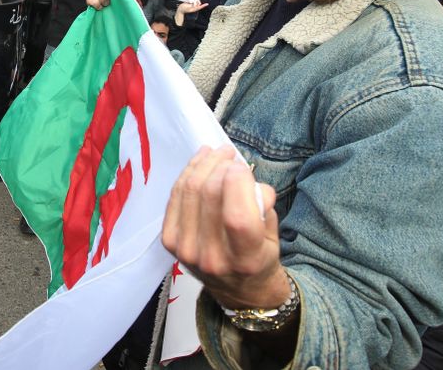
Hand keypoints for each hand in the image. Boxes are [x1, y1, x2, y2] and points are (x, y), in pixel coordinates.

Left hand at [161, 146, 285, 309]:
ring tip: (215, 153)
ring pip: (189, 190)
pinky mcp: (170, 241)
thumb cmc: (259, 257)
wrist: (238, 289)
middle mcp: (212, 257)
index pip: (237, 216)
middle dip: (220, 165)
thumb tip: (243, 174)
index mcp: (244, 259)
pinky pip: (175, 196)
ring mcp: (186, 250)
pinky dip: (187, 174)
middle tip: (229, 155)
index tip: (243, 167)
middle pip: (210, 195)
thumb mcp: (273, 234)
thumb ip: (263, 204)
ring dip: (203, 164)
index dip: (238, 182)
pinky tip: (199, 163)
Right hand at [174, 1, 208, 26]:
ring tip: (190, 1)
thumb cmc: (183, 9)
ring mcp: (193, 5)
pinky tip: (190, 0)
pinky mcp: (191, 3)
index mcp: (194, 9)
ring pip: (196, 1)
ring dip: (195, 0)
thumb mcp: (187, 7)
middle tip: (191, 2)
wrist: (180, 9)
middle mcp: (194, 7)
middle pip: (198, 3)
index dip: (204, 5)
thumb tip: (195, 3)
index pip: (200, 7)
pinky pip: (194, 0)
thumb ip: (191, 5)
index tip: (207, 4)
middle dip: (197, 1)